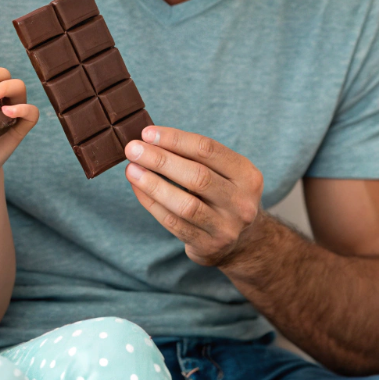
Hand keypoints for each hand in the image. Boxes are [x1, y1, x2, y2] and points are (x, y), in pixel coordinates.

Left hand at [124, 126, 263, 267]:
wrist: (242, 240)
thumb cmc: (221, 194)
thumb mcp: (221, 172)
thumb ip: (192, 155)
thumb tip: (148, 140)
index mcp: (247, 174)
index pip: (208, 150)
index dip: (175, 139)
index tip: (147, 133)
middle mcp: (241, 202)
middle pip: (197, 176)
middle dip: (160, 160)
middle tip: (132, 149)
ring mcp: (227, 228)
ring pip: (185, 205)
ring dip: (153, 184)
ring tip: (131, 169)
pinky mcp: (208, 246)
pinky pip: (173, 223)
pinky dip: (151, 204)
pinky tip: (137, 189)